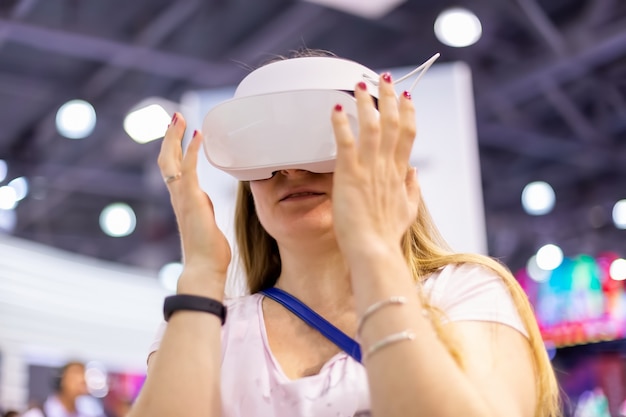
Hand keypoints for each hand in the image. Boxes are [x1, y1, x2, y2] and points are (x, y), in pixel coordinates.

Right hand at [157, 113, 231, 287]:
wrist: (204, 269)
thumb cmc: (209, 253)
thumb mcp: (208, 225)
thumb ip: (204, 211)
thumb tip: (205, 204)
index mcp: (183, 202)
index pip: (174, 170)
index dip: (176, 151)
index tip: (182, 134)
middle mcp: (179, 197)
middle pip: (166, 160)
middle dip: (170, 138)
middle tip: (174, 117)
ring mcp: (182, 198)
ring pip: (171, 160)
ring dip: (174, 137)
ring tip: (178, 117)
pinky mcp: (191, 200)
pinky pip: (188, 168)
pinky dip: (191, 149)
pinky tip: (197, 134)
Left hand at [330, 74, 419, 257]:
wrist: (374, 251)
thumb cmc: (387, 235)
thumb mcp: (407, 211)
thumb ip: (412, 189)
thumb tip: (415, 171)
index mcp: (400, 173)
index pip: (408, 134)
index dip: (408, 112)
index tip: (406, 97)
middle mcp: (387, 166)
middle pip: (392, 123)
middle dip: (389, 97)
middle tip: (383, 78)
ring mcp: (369, 169)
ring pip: (371, 126)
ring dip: (366, 102)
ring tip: (359, 84)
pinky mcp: (350, 175)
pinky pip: (345, 142)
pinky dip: (341, 124)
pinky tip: (334, 108)